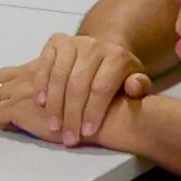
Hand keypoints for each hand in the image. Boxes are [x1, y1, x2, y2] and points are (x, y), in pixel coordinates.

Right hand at [0, 32, 153, 147]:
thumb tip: (134, 87)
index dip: (93, 112)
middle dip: (72, 115)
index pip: (101, 87)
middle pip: (78, 84)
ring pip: (59, 76)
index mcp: (118, 56)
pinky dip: (41, 85)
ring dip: (54, 105)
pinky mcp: (56, 42)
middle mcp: (95, 45)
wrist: (101, 53)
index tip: (87, 133)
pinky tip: (42, 103)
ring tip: (54, 126)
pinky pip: (45, 65)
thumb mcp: (133, 81)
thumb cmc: (117, 76)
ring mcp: (73, 42)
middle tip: (69, 138)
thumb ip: (139, 86)